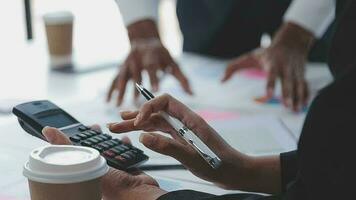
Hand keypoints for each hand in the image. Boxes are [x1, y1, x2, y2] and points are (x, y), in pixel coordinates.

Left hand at [42, 126, 165, 199]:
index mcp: (86, 175)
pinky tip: (124, 141)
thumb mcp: (84, 162)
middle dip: (95, 138)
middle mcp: (100, 173)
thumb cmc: (111, 187)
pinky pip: (126, 156)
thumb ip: (68, 146)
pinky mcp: (128, 170)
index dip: (77, 140)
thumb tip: (48, 131)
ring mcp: (115, 172)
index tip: (79, 128)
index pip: (78, 154)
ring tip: (109, 131)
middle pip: (95, 151)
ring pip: (111, 152)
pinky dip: (126, 147)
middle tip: (94, 127)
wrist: (138, 193)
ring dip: (111, 141)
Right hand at [107, 20, 191, 105]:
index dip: (154, 78)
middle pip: (136, 73)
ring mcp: (127, 62)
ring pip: (123, 77)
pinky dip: (111, 90)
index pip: (153, 67)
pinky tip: (109, 101)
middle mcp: (138, 57)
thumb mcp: (173, 63)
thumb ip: (182, 79)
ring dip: (121, 91)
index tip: (155, 90)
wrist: (144, 39)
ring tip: (119, 106)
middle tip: (136, 104)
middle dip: (135, 88)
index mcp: (152, 55)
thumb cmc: (161, 55)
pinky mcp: (121, 67)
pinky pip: (114, 79)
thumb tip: (192, 94)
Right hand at [107, 94, 260, 190]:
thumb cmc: (219, 164)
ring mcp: (183, 130)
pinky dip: (148, 132)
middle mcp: (184, 121)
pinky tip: (138, 134)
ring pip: (156, 122)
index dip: (148, 107)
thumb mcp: (192, 157)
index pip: (165, 102)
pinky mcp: (182, 139)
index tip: (138, 122)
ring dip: (138, 124)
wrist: (234, 171)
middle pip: (156, 112)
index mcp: (189, 119)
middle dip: (135, 116)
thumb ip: (168, 146)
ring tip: (118, 126)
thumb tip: (142, 137)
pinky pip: (161, 132)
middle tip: (115, 122)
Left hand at [222, 22, 314, 111]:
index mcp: (272, 63)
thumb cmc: (267, 52)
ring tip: (296, 109)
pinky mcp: (302, 75)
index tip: (267, 95)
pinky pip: (306, 86)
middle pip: (288, 81)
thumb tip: (220, 81)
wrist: (292, 41)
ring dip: (299, 97)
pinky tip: (304, 106)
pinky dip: (306, 96)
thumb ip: (233, 68)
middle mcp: (285, 68)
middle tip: (287, 105)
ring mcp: (295, 72)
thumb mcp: (249, 57)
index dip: (270, 85)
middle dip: (288, 93)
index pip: (271, 75)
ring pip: (299, 85)